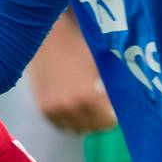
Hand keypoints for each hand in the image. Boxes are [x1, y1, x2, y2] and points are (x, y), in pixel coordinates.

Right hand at [28, 12, 116, 132]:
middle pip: (91, 128)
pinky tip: (71, 106)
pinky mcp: (41, 107)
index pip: (107, 123)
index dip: (113, 115)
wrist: (46, 33)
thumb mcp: (100, 64)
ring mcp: (53, 109)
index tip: (113, 106)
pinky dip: (67, 119)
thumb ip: (110, 87)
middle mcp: (69, 108)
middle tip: (102, 106)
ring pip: (74, 129)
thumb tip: (120, 101)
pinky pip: (59, 124)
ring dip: (83, 121)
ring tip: (86, 106)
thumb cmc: (76, 42)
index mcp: (87, 97)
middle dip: (99, 119)